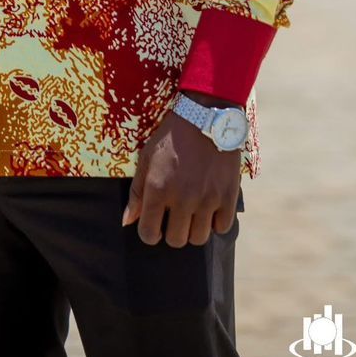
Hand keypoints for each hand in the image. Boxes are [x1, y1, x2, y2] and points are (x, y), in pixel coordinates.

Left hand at [122, 98, 240, 247]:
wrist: (206, 116)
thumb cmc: (172, 136)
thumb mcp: (147, 157)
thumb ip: (137, 192)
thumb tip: (127, 221)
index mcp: (158, 189)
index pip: (149, 234)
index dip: (150, 232)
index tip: (155, 224)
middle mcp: (182, 199)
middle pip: (176, 241)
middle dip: (173, 231)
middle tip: (176, 216)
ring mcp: (207, 199)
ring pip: (199, 238)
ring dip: (194, 228)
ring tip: (194, 212)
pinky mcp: (228, 196)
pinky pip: (222, 227)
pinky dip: (216, 222)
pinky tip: (211, 207)